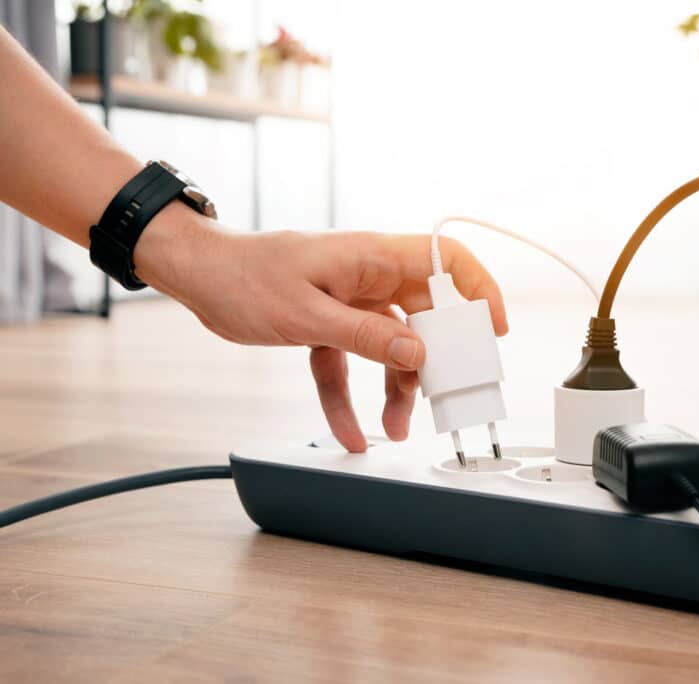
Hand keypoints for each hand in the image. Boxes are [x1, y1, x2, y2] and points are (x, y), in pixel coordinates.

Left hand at [134, 204, 507, 451]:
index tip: (493, 329)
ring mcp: (351, 299)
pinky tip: (349, 427)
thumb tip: (418, 355)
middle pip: (426, 315)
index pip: (448, 260)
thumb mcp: (307, 314)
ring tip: (395, 426)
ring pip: (392, 346)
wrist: (197, 275)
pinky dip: (350, 395)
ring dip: (396, 387)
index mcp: (372, 257)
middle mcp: (369, 275)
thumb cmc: (241, 277)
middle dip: (438, 359)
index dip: (480, 290)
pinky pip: (352, 362)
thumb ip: (366, 336)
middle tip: (446, 396)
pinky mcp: (330, 321)